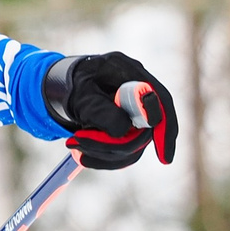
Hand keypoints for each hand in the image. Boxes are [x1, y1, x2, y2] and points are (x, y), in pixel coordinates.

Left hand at [49, 52, 176, 169]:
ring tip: (75, 145)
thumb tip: (122, 131)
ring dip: (104, 153)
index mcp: (130, 71)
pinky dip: (104, 158)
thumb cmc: (73, 85)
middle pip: (146, 130)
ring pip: (134, 145)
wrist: (64, 86)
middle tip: (78, 141)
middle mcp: (140, 91)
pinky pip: (125, 151)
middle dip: (115, 145)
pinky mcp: (129, 128)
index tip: (164, 158)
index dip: (165, 128)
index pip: (161, 100)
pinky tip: (82, 154)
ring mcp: (136, 112)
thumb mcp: (81, 96)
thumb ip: (101, 111)